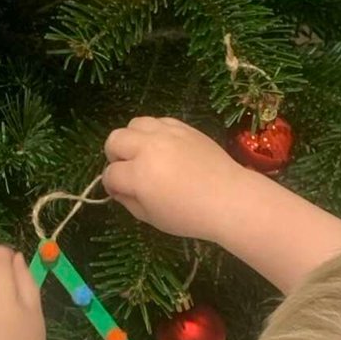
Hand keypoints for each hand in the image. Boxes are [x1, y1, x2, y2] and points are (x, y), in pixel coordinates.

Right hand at [102, 117, 249, 242]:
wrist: (229, 199)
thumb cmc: (190, 216)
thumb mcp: (151, 218)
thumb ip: (128, 201)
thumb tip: (118, 189)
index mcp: (139, 174)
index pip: (111, 174)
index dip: (111, 186)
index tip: (120, 192)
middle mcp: (149, 148)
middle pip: (115, 140)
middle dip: (115, 156)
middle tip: (127, 170)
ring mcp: (167, 134)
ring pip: (135, 124)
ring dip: (133, 139)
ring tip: (144, 154)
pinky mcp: (184, 127)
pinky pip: (159, 121)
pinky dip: (154, 133)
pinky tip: (163, 148)